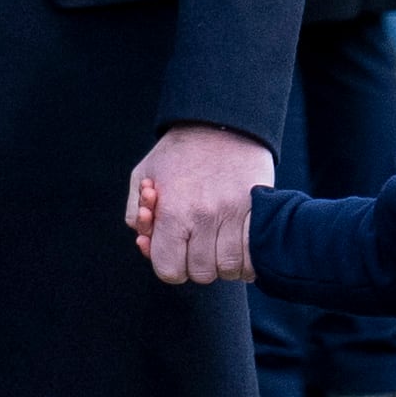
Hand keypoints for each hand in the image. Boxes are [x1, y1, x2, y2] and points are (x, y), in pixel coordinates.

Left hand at [126, 125, 272, 284]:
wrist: (220, 122)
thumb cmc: (177, 152)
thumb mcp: (142, 176)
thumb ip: (136, 214)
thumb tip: (145, 243)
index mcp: (174, 213)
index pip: (170, 270)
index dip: (169, 265)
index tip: (174, 251)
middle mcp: (205, 218)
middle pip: (201, 273)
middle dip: (196, 264)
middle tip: (196, 243)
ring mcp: (236, 215)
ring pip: (230, 268)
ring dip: (222, 263)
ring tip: (217, 243)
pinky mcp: (259, 210)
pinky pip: (255, 256)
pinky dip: (247, 259)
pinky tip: (237, 244)